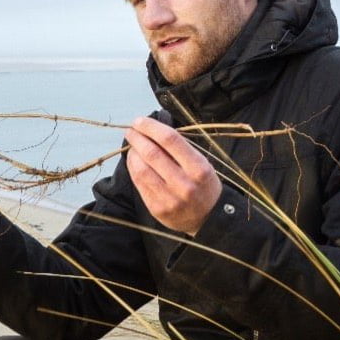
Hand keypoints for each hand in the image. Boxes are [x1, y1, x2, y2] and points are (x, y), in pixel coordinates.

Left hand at [124, 116, 221, 235]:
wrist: (208, 218)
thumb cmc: (203, 185)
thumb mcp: (202, 164)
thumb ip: (180, 149)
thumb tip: (153, 130)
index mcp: (198, 168)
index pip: (170, 140)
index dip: (151, 127)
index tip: (140, 121)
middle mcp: (184, 184)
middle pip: (152, 153)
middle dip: (137, 138)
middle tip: (131, 131)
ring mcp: (169, 199)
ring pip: (141, 169)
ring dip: (133, 153)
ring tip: (133, 146)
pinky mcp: (157, 209)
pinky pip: (140, 184)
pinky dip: (133, 168)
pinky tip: (134, 161)